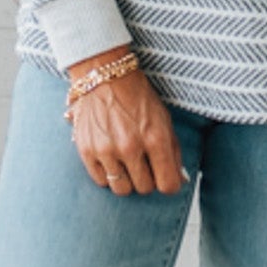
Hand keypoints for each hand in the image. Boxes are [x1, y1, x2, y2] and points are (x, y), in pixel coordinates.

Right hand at [67, 45, 188, 195]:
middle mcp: (130, 147)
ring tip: (126, 163)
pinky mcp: (86, 150)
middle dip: (148, 179)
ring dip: (127, 179)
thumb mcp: (164, 120)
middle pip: (145, 188)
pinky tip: (111, 159)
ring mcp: (106, 150)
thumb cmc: (138, 97)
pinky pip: (101, 181)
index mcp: (155, 138)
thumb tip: (179, 180)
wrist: (105, 77)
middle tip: (144, 163)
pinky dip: (107, 175)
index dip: (169, 183)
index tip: (165, 178)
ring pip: (122, 189)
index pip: (168, 184)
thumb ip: (173, 152)